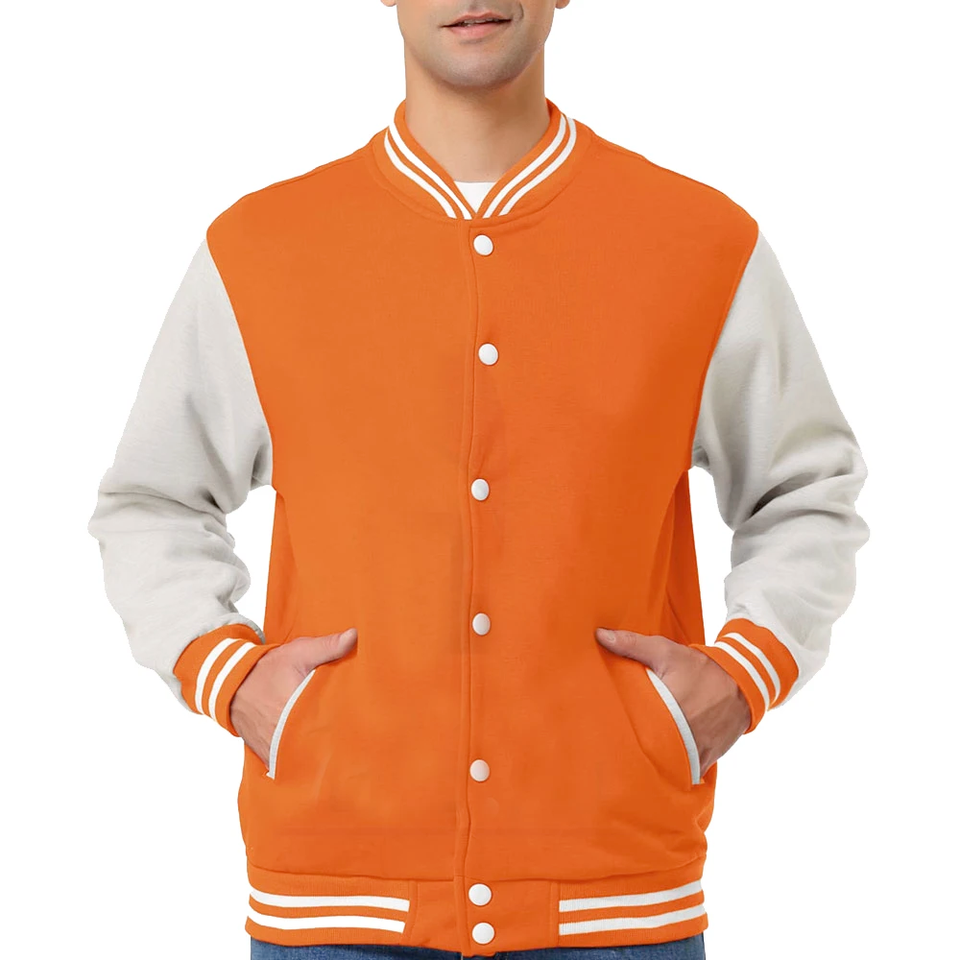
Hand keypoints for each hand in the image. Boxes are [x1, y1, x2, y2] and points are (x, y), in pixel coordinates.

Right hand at [229, 627, 357, 765]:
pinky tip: (316, 750)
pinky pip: (291, 762)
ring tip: (340, 747)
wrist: (232, 686)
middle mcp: (286, 737)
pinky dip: (303, 757)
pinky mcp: (270, 756)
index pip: (331, 727)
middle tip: (355, 735)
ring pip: (307, 757)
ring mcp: (276, 751)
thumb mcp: (298, 653)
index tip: (363, 722)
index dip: (348, 725)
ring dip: (320, 751)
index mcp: (298, 712)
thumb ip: (327, 646)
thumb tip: (354, 636)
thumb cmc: (266, 669)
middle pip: (321, 746)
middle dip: (337, 741)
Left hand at [595, 627, 749, 776]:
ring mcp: (696, 754)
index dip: (618, 737)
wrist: (745, 683)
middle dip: (633, 754)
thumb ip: (632, 645)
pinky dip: (674, 769)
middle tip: (614, 750)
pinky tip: (661, 764)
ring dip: (655, 764)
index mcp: (667, 713)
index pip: (634, 733)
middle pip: (649, 755)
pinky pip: (686, 771)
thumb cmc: (701, 668)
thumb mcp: (665, 652)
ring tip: (635, 761)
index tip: (603, 736)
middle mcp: (682, 739)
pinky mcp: (705, 760)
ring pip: (668, 767)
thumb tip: (601, 636)